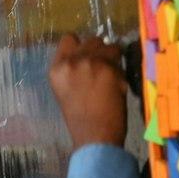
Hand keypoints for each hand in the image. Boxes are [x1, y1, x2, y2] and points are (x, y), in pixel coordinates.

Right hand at [49, 33, 128, 149]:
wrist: (94, 137)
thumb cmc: (80, 119)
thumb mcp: (66, 89)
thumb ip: (73, 70)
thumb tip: (89, 56)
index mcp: (56, 69)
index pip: (68, 40)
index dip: (80, 46)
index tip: (88, 55)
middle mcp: (71, 61)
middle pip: (90, 39)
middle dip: (98, 50)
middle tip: (103, 66)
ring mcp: (90, 62)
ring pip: (107, 45)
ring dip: (111, 55)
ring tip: (112, 73)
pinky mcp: (108, 67)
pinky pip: (119, 56)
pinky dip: (121, 67)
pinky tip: (120, 80)